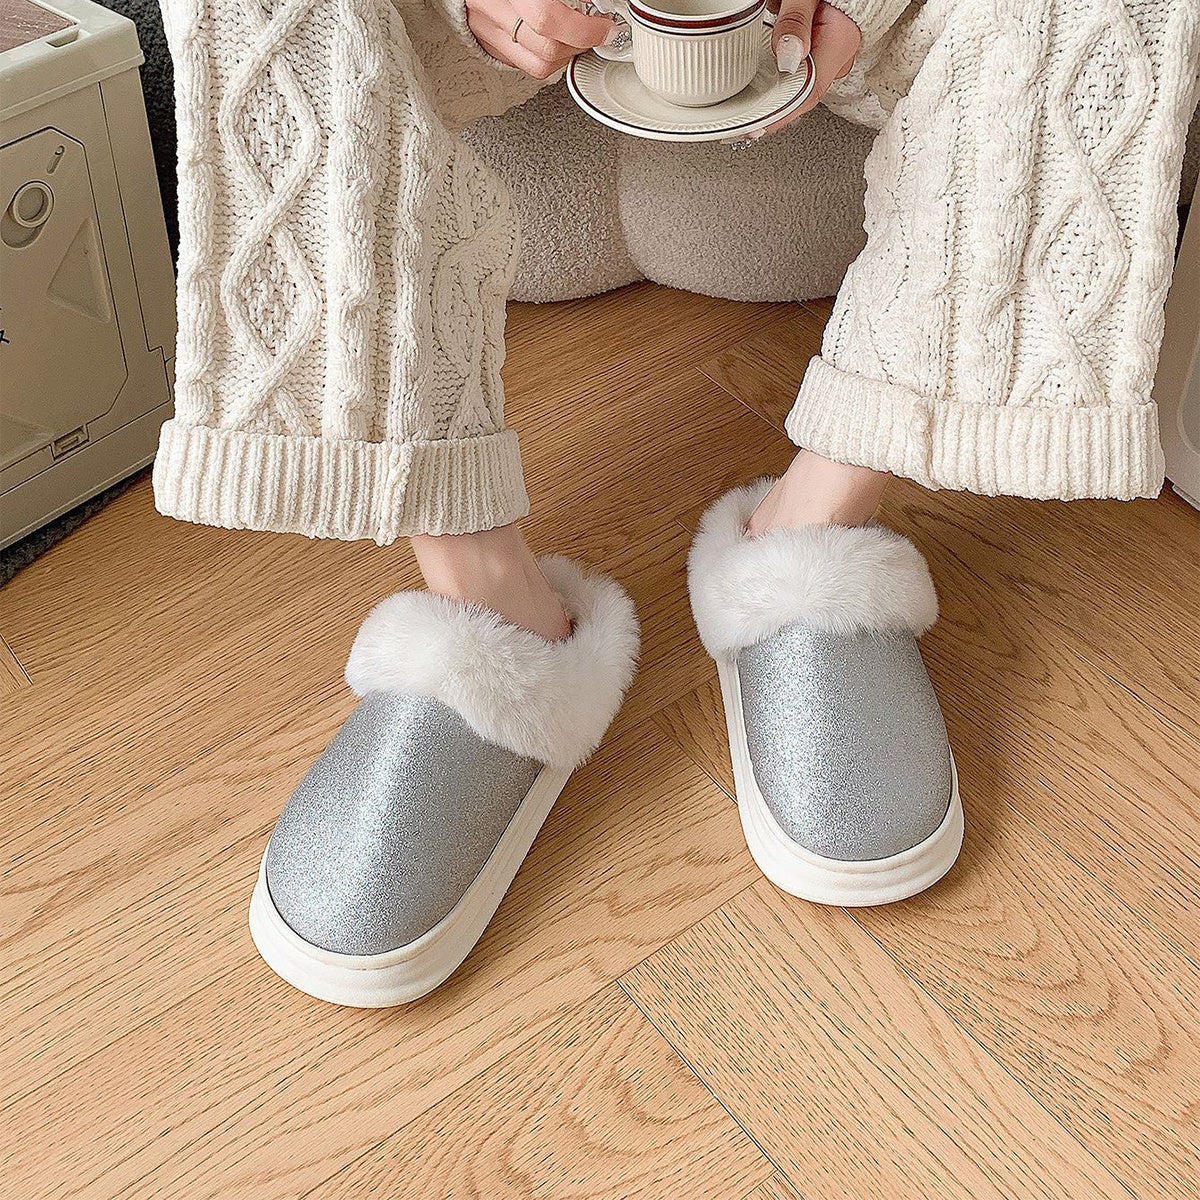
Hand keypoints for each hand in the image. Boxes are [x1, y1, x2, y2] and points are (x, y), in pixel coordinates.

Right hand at [467, 0, 616, 78]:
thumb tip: (595, 3)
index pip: (547, 19)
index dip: (583, 29)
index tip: (604, 26)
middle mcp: (492, 11)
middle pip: (546, 49)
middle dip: (580, 44)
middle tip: (596, 31)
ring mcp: (488, 31)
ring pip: (538, 65)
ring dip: (566, 55)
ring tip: (577, 37)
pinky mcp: (489, 43)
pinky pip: (524, 63)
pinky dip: (546, 57)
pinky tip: (554, 40)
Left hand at [760, 0, 860, 133]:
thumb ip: (796, 21)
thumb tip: (788, 55)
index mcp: (838, 44)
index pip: (807, 95)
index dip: (781, 116)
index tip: (757, 128)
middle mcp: (838, 53)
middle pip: (802, 93)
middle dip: (775, 111)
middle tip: (747, 124)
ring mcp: (832, 51)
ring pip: (802, 83)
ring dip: (779, 96)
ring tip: (753, 110)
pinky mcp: (823, 45)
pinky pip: (803, 69)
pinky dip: (784, 78)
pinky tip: (768, 85)